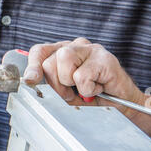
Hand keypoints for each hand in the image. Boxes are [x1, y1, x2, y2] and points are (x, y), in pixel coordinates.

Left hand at [23, 38, 143, 115]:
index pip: (39, 51)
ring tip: (83, 89)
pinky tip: (97, 87)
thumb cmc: (90, 97)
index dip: (32, 66)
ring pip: (64, 61)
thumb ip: (47, 84)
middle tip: (70, 93)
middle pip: (49, 61)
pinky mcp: (104, 57)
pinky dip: (88, 89)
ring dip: (71, 83)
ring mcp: (89, 49)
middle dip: (56, 84)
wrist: (121, 104)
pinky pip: (83, 75)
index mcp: (61, 52)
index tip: (30, 80)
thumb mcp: (63, 93)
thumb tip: (30, 81)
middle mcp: (73, 46)